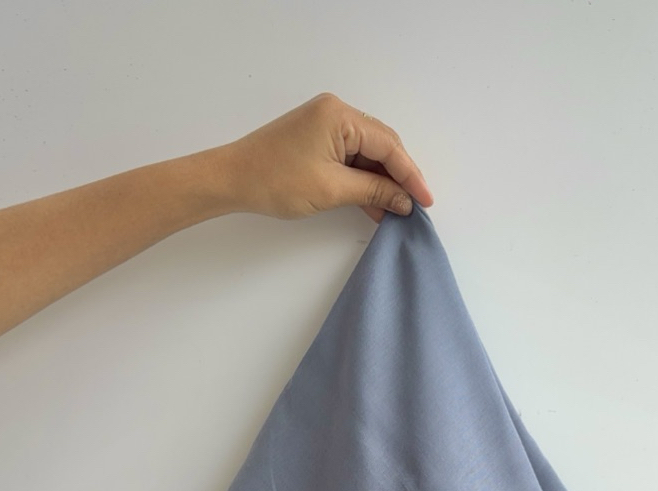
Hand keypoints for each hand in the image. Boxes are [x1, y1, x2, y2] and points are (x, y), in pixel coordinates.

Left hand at [217, 92, 433, 223]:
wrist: (232, 179)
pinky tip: (374, 204)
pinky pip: (351, 159)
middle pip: (382, 146)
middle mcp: (336, 113)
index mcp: (341, 116)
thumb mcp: (332, 189)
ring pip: (368, 155)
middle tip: (415, 206)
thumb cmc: (275, 180)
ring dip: (381, 182)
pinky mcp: (318, 139)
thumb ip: (373, 192)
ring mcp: (327, 125)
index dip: (410, 175)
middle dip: (399, 177)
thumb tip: (403, 201)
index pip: (389, 146)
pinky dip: (363, 181)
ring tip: (396, 211)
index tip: (425, 201)